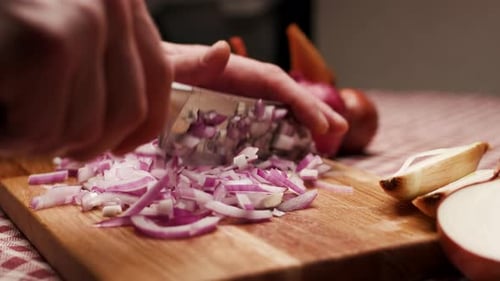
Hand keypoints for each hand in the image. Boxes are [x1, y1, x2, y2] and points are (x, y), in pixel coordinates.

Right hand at [0, 0, 170, 159]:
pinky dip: (7, 135)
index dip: (141, 122)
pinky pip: (41, 129)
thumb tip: (146, 112)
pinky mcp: (46, 45)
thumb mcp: (60, 29)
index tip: (118, 145)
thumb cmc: (1, 27)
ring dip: (33, 133)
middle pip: (127, 111)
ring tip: (3, 101)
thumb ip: (106, 61)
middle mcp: (111, 2)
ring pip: (83, 129)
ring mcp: (83, 21)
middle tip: (29, 122)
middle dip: (77, 136)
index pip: (158, 74)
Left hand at [164, 41, 347, 141]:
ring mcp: (238, 97)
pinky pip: (262, 119)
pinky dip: (281, 129)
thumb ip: (196, 61)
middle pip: (286, 94)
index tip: (323, 124)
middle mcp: (241, 83)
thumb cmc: (157, 72)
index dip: (303, 102)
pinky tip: (292, 143)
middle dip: (314, 110)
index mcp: (234, 72)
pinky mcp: (230, 110)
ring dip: (304, 121)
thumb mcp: (172, 68)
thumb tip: (223, 49)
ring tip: (329, 138)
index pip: (276, 84)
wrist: (143, 77)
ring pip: (278, 107)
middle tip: (341, 130)